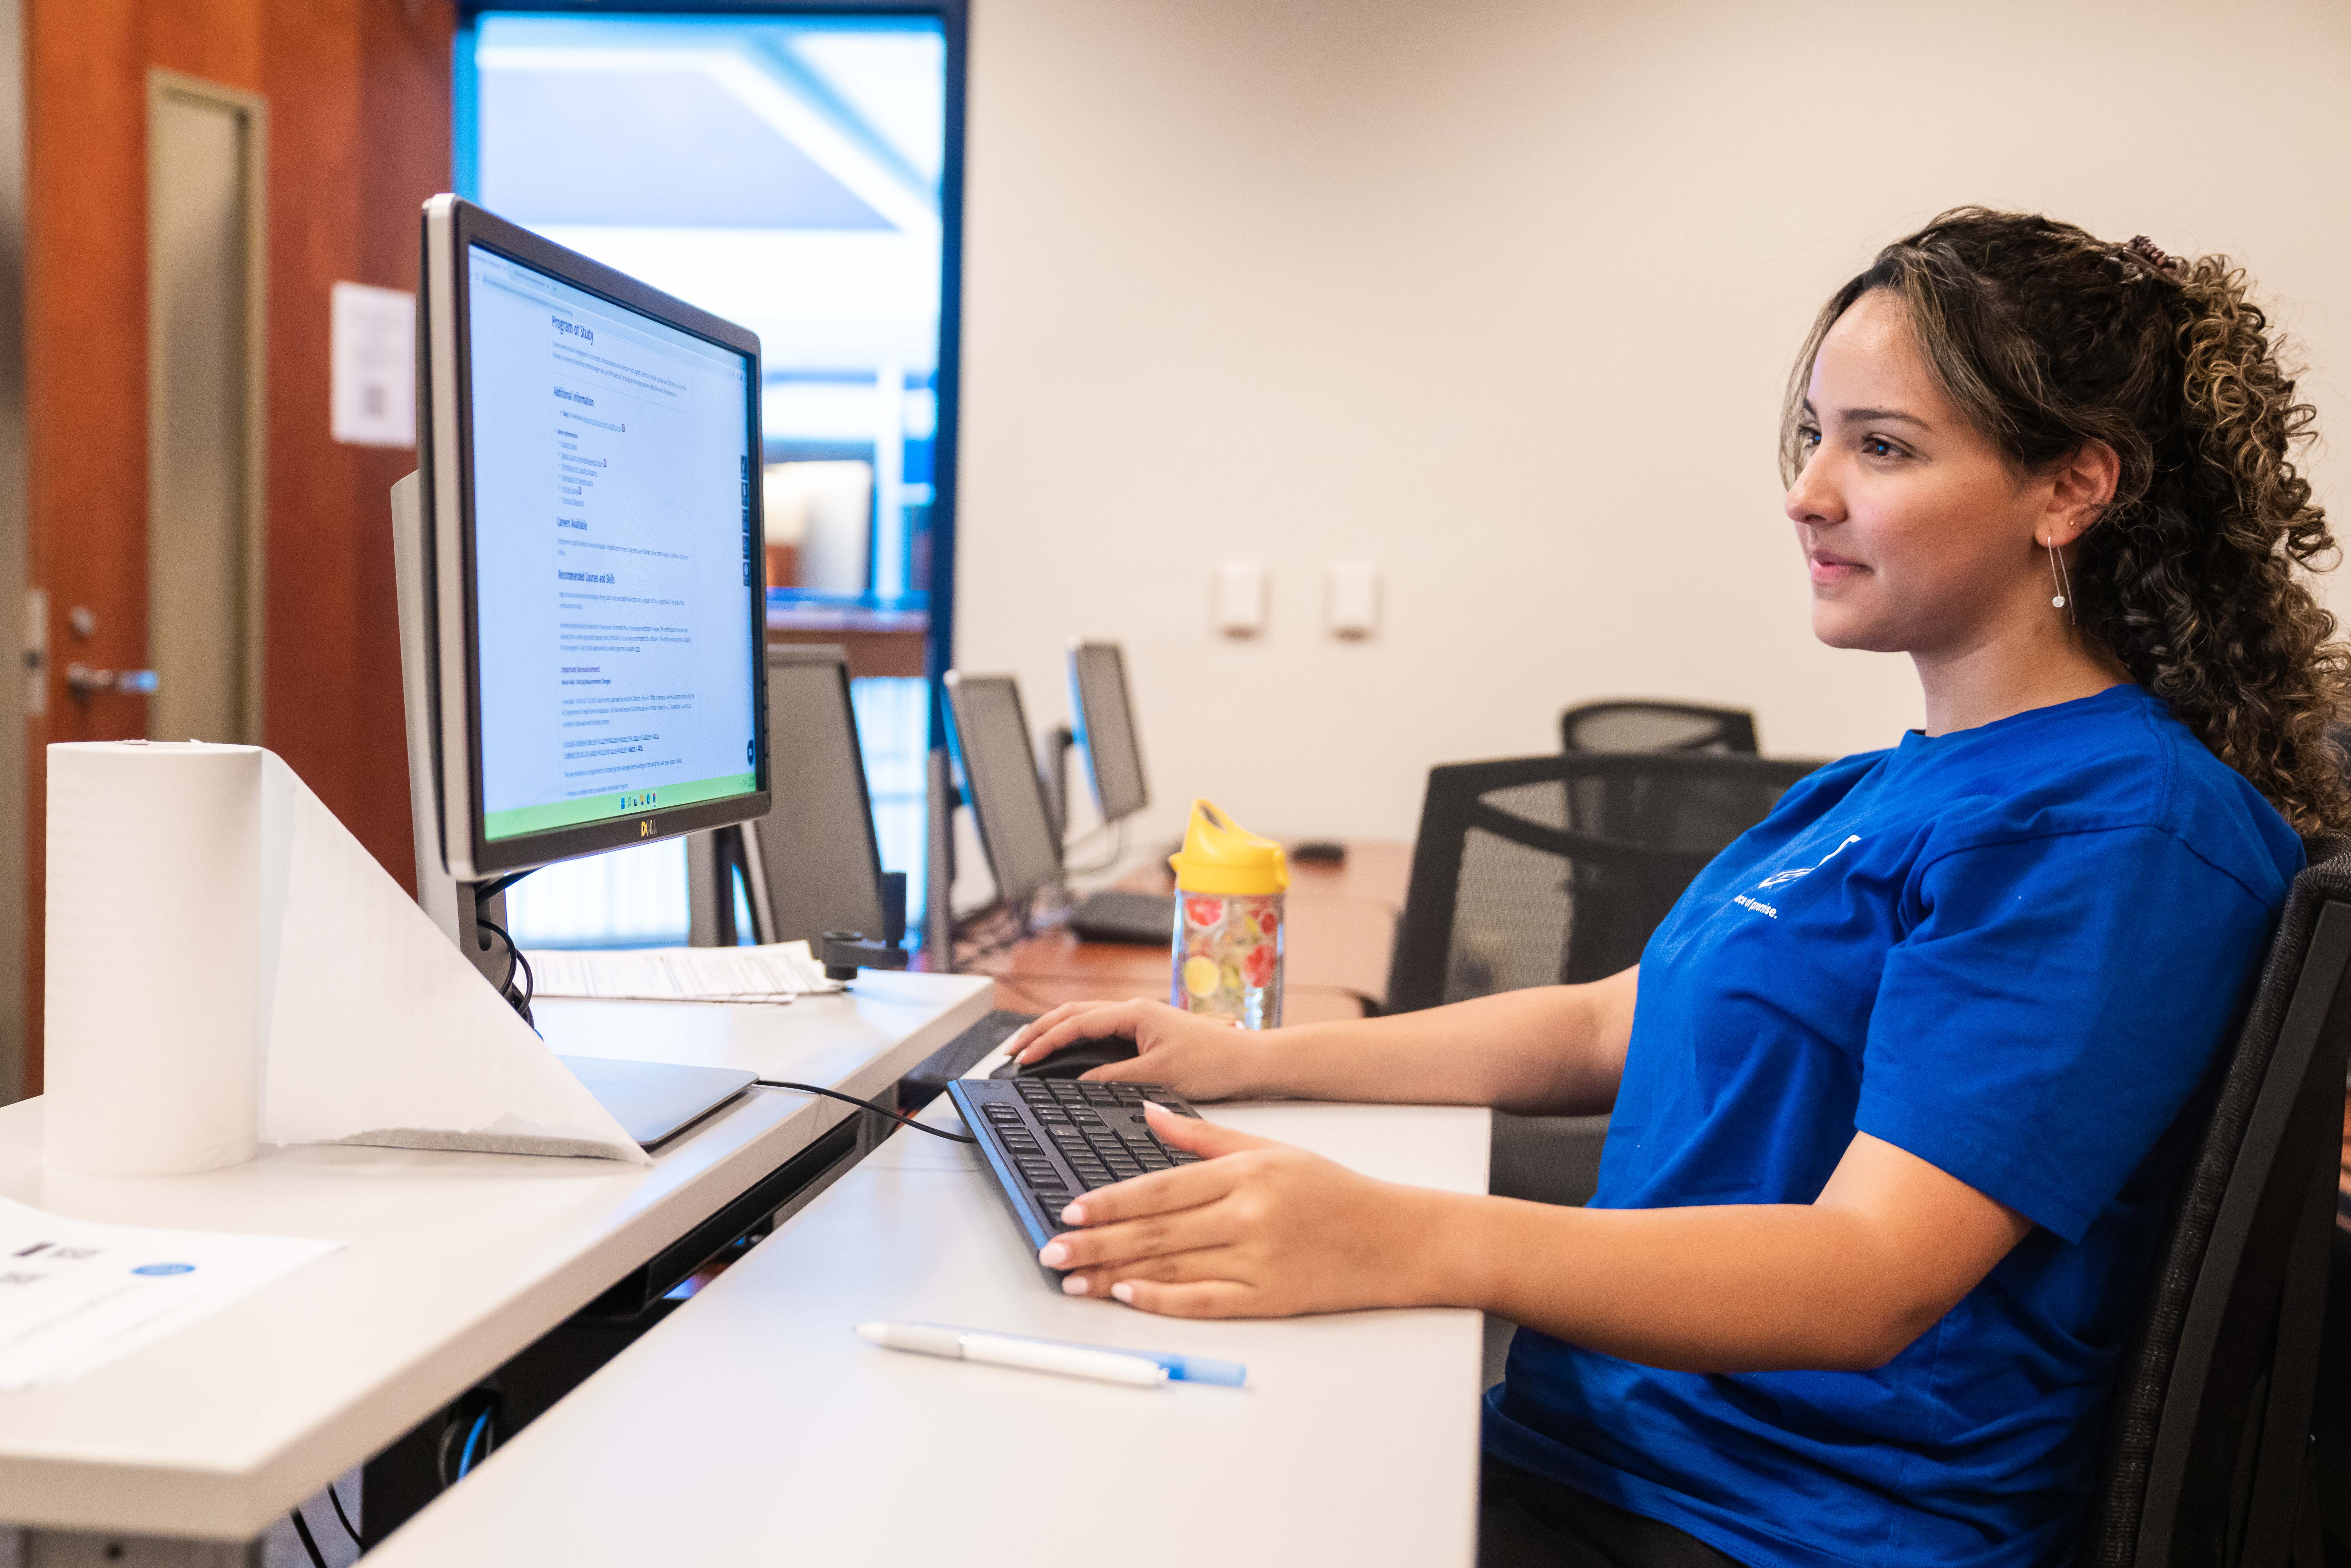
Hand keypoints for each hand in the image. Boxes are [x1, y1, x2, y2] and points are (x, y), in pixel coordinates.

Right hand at [1005, 999, 1270, 1101]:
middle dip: (1038, 1030)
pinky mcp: (1147, 1032)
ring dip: (1054, 1031)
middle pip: (1073, 1013)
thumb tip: (1079, 1085)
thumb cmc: (1214, 1062)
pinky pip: (1100, 1029)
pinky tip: (1067, 1052)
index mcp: (1134, 1012)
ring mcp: (1140, 1019)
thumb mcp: (1159, 1075)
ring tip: (1029, 1049)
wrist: (1250, 1060)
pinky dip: (1076, 1037)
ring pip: (1085, 1018)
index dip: (1045, 1041)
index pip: (1076, 1023)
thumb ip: (1115, 1078)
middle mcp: (1134, 1009)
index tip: (1022, 1059)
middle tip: (1010, 1051)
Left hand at [1037, 1103, 1447, 1316]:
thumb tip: (1148, 1115)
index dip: (1110, 1201)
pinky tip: (1128, 1297)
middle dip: (1095, 1242)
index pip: (1161, 1188)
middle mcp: (1248, 1217)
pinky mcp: (1268, 1300)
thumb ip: (1203, 1135)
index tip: (1071, 1210)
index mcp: (1246, 1174)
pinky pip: (1204, 1302)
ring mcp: (1257, 1262)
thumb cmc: (1333, 1192)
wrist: (1395, 1239)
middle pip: (1156, 1231)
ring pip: (1171, 1269)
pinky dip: (1163, 1301)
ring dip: (1114, 1275)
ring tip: (1073, 1278)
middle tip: (1051, 1250)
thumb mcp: (1270, 1147)